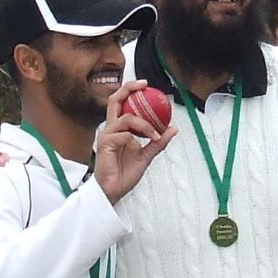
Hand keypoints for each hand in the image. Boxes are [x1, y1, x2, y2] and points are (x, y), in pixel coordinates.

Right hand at [94, 80, 176, 204]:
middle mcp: (110, 128)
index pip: (122, 104)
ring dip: (144, 124)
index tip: (147, 87)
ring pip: (126, 118)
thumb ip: (158, 142)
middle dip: (129, 89)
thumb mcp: (146, 156)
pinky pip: (124, 135)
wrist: (114, 191)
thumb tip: (173, 128)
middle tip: (144, 86)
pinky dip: (136, 139)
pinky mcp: (105, 144)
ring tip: (155, 134)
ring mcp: (106, 135)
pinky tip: (141, 147)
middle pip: (115, 100)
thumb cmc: (124, 174)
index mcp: (118, 129)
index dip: (132, 91)